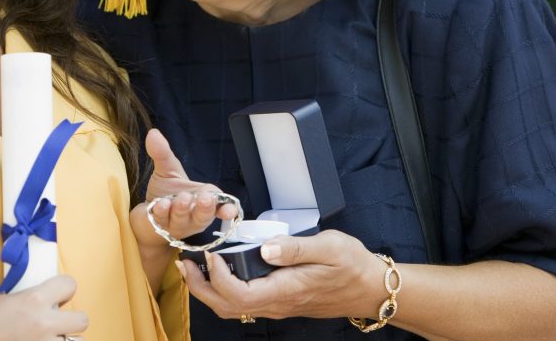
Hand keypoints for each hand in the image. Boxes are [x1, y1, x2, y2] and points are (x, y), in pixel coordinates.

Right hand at [0, 276, 86, 340]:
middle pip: (82, 320)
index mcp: (33, 301)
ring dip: (64, 340)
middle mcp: (43, 325)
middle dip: (71, 319)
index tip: (58, 292)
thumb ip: (16, 295)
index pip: (70, 285)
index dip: (64, 287)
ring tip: (47, 337)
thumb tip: (25, 293)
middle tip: (56, 319)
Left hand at [129, 129, 236, 249]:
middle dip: (205, 208)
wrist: (145, 217)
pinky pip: (163, 222)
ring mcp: (177, 225)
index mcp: (202, 200)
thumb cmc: (165, 195)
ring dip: (182, 209)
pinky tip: (160, 204)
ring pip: (184, 220)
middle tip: (205, 198)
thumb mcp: (167, 170)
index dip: (227, 209)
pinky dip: (162, 213)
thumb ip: (163, 153)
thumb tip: (154, 133)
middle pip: (204, 216)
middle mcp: (193, 216)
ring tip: (181, 198)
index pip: (220, 205)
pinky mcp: (160, 229)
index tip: (229, 210)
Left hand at [177, 230, 387, 320]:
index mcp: (286, 290)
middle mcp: (277, 303)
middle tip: (186, 261)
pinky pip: (243, 303)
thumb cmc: (352, 266)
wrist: (368, 288)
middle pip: (227, 307)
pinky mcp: (278, 301)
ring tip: (195, 265)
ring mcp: (276, 305)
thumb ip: (296, 247)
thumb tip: (266, 248)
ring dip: (208, 290)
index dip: (218, 277)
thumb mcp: (330, 247)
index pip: (240, 295)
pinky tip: (220, 269)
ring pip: (232, 308)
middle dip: (201, 287)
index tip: (212, 253)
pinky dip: (222, 289)